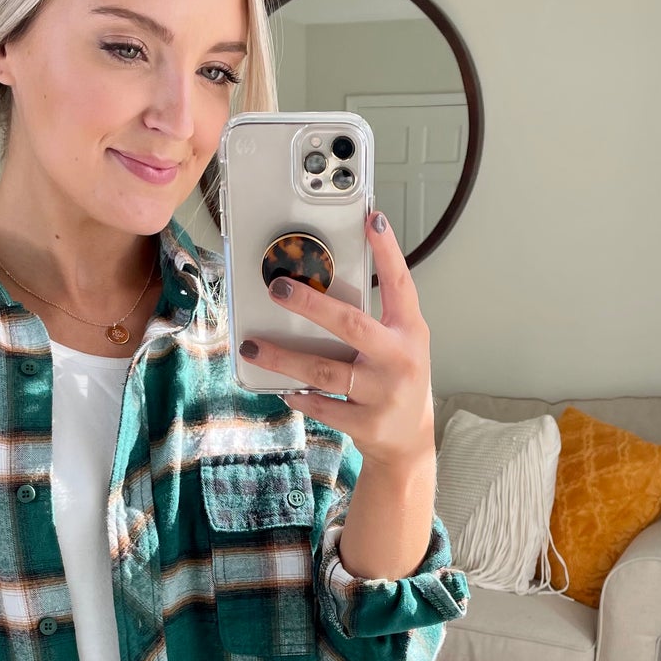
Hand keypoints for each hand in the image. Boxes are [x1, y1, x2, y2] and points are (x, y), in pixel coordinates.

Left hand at [239, 210, 435, 467]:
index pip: (400, 283)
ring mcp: (384, 393)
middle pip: (350, 324)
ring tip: (252, 348)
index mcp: (409, 332)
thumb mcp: (397, 346)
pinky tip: (283, 390)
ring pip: (323, 370)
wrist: (408, 442)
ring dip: (283, 358)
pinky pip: (322, 405)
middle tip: (278, 288)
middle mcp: (399, 359)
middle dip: (310, 304)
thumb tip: (317, 289)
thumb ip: (372, 320)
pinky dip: (299, 397)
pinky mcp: (367, 423)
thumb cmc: (396, 382)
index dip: (387, 250)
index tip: (371, 219)